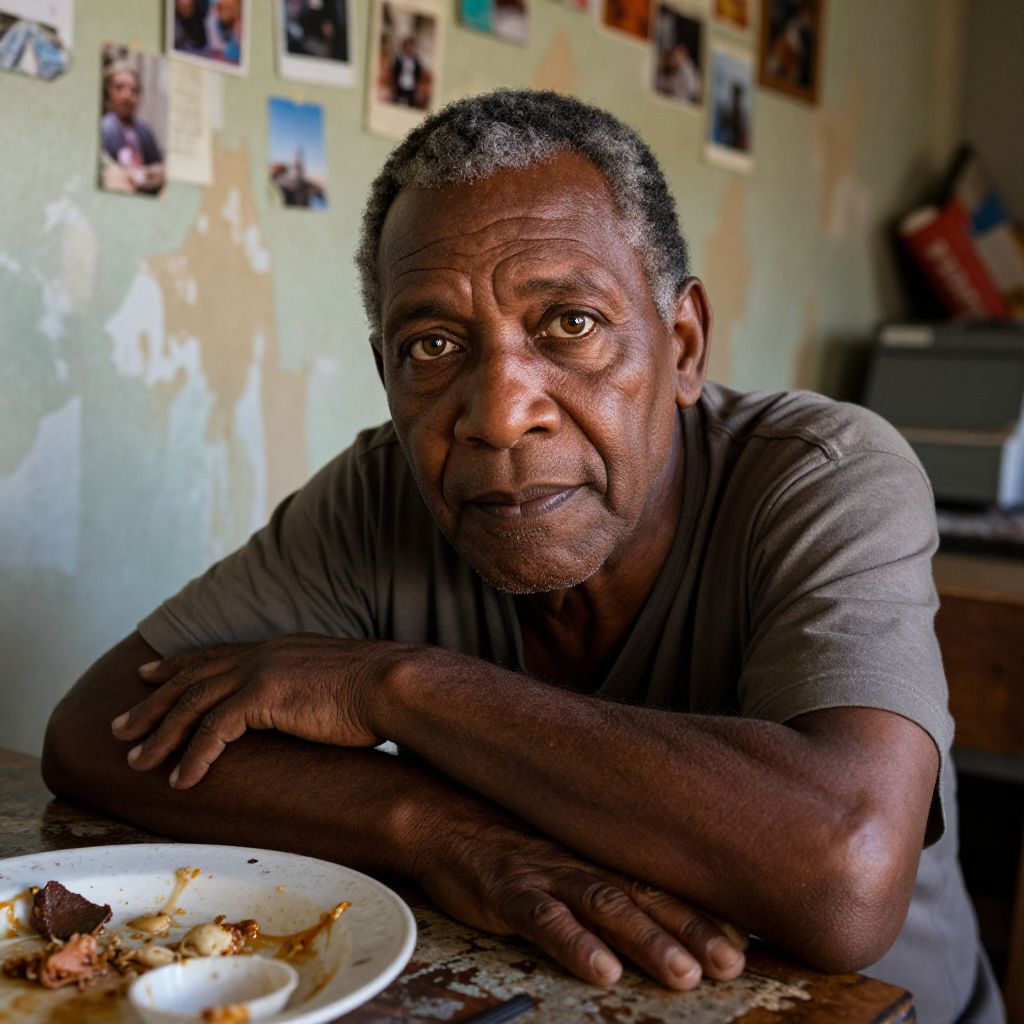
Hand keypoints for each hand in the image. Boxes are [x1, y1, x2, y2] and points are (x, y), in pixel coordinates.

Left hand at [110, 635, 412, 787]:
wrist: (394, 683)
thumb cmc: (377, 692)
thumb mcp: (332, 683)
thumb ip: (307, 692)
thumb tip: (305, 710)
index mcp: (277, 649)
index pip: (215, 655)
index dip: (178, 665)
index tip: (150, 674)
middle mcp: (262, 654)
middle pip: (191, 677)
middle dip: (151, 702)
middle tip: (121, 725)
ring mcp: (261, 672)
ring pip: (192, 703)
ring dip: (160, 734)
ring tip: (136, 761)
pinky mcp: (264, 696)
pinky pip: (214, 730)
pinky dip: (193, 756)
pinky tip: (181, 779)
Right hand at [411, 804, 747, 990]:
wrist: (445, 819)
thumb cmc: (513, 849)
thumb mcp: (567, 860)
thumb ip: (610, 882)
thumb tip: (663, 915)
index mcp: (601, 858)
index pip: (663, 884)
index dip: (705, 913)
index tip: (747, 943)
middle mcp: (583, 862)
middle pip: (647, 895)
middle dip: (693, 930)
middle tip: (733, 963)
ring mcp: (547, 874)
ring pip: (605, 905)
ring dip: (648, 939)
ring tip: (685, 973)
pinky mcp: (509, 891)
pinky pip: (544, 919)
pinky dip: (574, 943)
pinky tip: (601, 967)